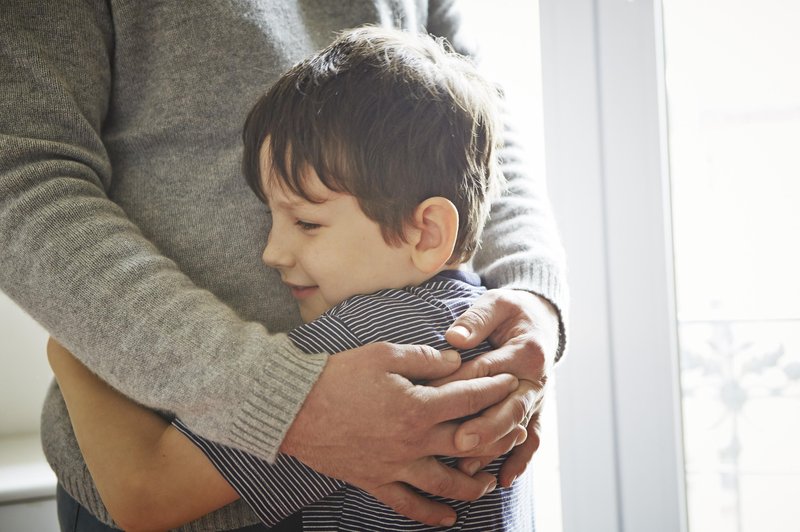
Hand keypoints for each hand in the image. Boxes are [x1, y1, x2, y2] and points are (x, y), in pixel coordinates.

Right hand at [280, 342, 518, 526]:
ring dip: (472, 484)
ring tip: (488, 483)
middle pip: (468, 445)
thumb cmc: (338, 375)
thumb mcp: (384, 354)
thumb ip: (425, 358)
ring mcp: (395, 466)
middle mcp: (413, 442)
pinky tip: (448, 518)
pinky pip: (408, 505)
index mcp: (418, 407)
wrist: (294, 407)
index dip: (494, 389)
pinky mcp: (375, 481)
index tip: (510, 383)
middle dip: (497, 437)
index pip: (469, 399)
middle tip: (515, 432)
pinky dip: (431, 515)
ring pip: (446, 484)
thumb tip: (455, 361)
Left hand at [434, 289, 558, 486]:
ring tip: (467, 467)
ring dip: (494, 449)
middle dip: (484, 426)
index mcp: (525, 352)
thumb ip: (476, 320)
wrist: (541, 322)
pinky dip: (520, 460)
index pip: (487, 372)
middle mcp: (536, 379)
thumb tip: (454, 338)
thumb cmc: (511, 311)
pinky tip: (503, 479)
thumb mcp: (496, 304)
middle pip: (509, 408)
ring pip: (516, 429)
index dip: (458, 385)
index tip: (430, 397)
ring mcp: (538, 399)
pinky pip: (532, 439)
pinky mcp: (536, 411)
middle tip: (458, 441)